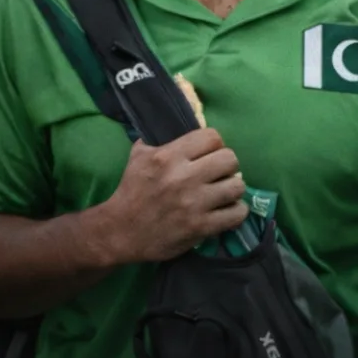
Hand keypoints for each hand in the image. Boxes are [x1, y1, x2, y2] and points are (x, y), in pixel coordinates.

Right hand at [99, 129, 249, 263]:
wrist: (120, 232)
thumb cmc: (131, 192)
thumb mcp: (138, 157)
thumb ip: (159, 140)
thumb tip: (179, 124)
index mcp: (168, 157)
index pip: (212, 137)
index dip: (214, 144)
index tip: (208, 154)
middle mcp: (183, 177)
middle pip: (230, 159)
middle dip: (227, 165)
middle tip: (219, 174)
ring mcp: (194, 204)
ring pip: (237, 186)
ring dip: (233, 189)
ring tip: (223, 193)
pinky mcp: (201, 227)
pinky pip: (237, 213)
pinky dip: (236, 212)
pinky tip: (226, 210)